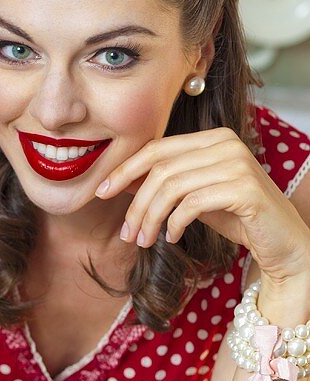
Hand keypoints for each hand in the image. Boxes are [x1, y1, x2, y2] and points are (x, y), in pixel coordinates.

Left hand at [97, 128, 309, 284]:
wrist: (280, 240)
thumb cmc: (237, 217)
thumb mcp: (194, 197)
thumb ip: (166, 184)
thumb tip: (122, 181)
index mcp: (212, 138)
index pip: (157, 148)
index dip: (125, 170)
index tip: (100, 193)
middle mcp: (225, 144)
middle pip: (160, 169)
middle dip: (135, 203)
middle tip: (126, 233)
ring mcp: (237, 163)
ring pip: (172, 187)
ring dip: (150, 218)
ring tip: (144, 241)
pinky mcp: (245, 189)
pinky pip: (193, 203)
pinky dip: (175, 222)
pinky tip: (172, 238)